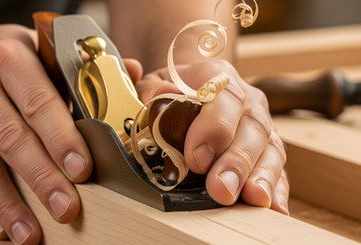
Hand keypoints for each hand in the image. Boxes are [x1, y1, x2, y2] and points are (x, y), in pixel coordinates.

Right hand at [0, 22, 92, 243]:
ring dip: (9, 205)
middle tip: (66, 209)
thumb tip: (130, 74)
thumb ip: (78, 66)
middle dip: (42, 180)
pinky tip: (0, 226)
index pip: (39, 103)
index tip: (82, 170)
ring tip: (31, 233)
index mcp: (6, 58)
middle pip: (12, 140)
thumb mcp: (33, 46)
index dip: (62, 139)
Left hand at [133, 59, 289, 214]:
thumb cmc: (168, 93)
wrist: (188, 91)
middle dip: (237, 160)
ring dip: (261, 176)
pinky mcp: (268, 149)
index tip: (196, 158)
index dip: (213, 127)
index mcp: (215, 76)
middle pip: (252, 126)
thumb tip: (163, 94)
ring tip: (253, 199)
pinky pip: (279, 168)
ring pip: (270, 147)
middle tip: (222, 189)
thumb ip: (151, 90)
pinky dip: (277, 188)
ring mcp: (260, 125)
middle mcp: (245, 99)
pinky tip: (273, 208)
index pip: (223, 96)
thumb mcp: (152, 86)